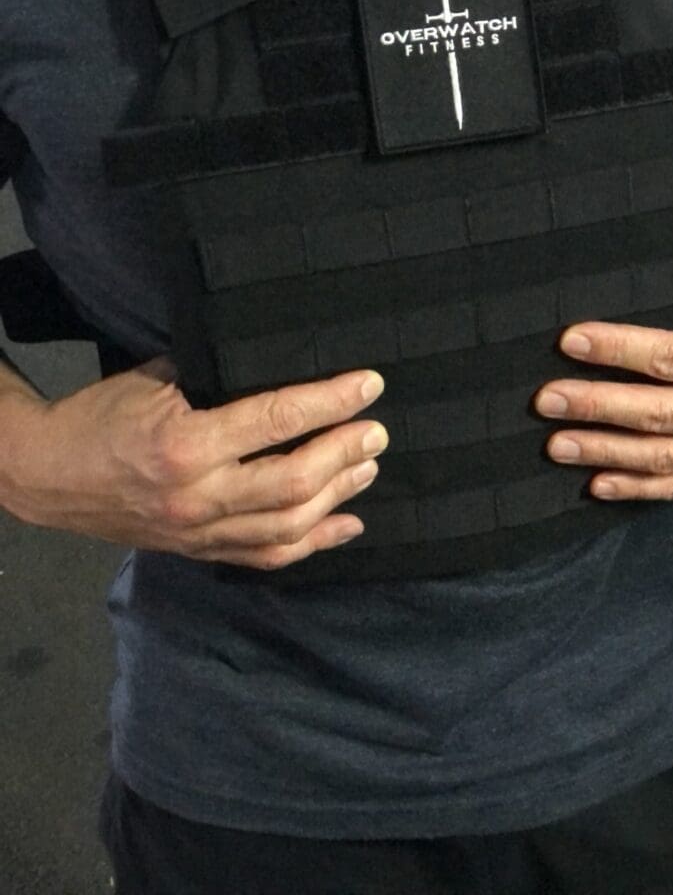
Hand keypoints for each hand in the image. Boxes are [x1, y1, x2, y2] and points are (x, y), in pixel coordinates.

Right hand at [1, 358, 387, 568]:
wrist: (47, 477)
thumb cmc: (101, 416)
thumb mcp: (154, 380)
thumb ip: (216, 377)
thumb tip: (281, 363)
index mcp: (186, 444)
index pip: (277, 419)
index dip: (330, 402)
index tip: (368, 385)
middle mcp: (198, 495)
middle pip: (293, 482)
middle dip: (344, 453)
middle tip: (378, 432)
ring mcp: (199, 532)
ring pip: (288, 526)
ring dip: (338, 496)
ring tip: (368, 468)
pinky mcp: (199, 552)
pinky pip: (266, 556)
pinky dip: (313, 544)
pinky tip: (348, 524)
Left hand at [535, 270, 672, 501]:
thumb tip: (641, 270)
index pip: (672, 358)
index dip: (618, 349)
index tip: (572, 340)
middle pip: (656, 413)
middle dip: (596, 406)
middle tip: (547, 399)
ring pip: (661, 456)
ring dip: (604, 452)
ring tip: (556, 444)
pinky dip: (636, 489)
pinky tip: (595, 485)